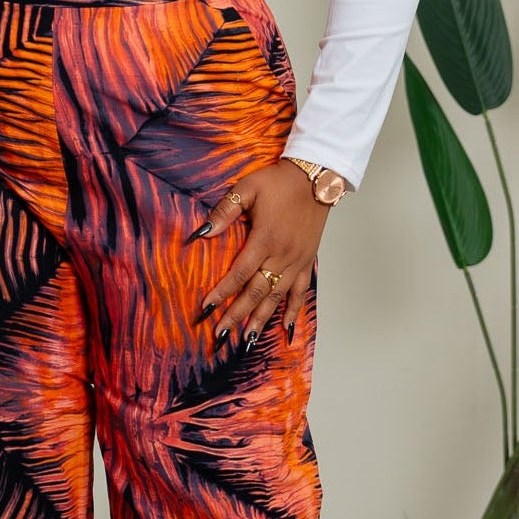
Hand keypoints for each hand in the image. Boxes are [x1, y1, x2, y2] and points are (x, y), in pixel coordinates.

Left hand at [189, 158, 339, 347]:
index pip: (238, 273)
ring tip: (246, 340)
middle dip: (236, 315)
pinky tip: (285, 328)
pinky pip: (299, 292)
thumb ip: (225, 211)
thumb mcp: (247, 188)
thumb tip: (202, 233)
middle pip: (255, 292)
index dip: (222, 293)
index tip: (206, 308)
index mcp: (264, 239)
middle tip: (220, 335)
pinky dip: (292, 311)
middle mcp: (281, 256)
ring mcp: (296, 261)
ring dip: (260, 319)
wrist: (316, 178)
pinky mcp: (306, 261)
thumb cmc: (279, 182)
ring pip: (276, 298)